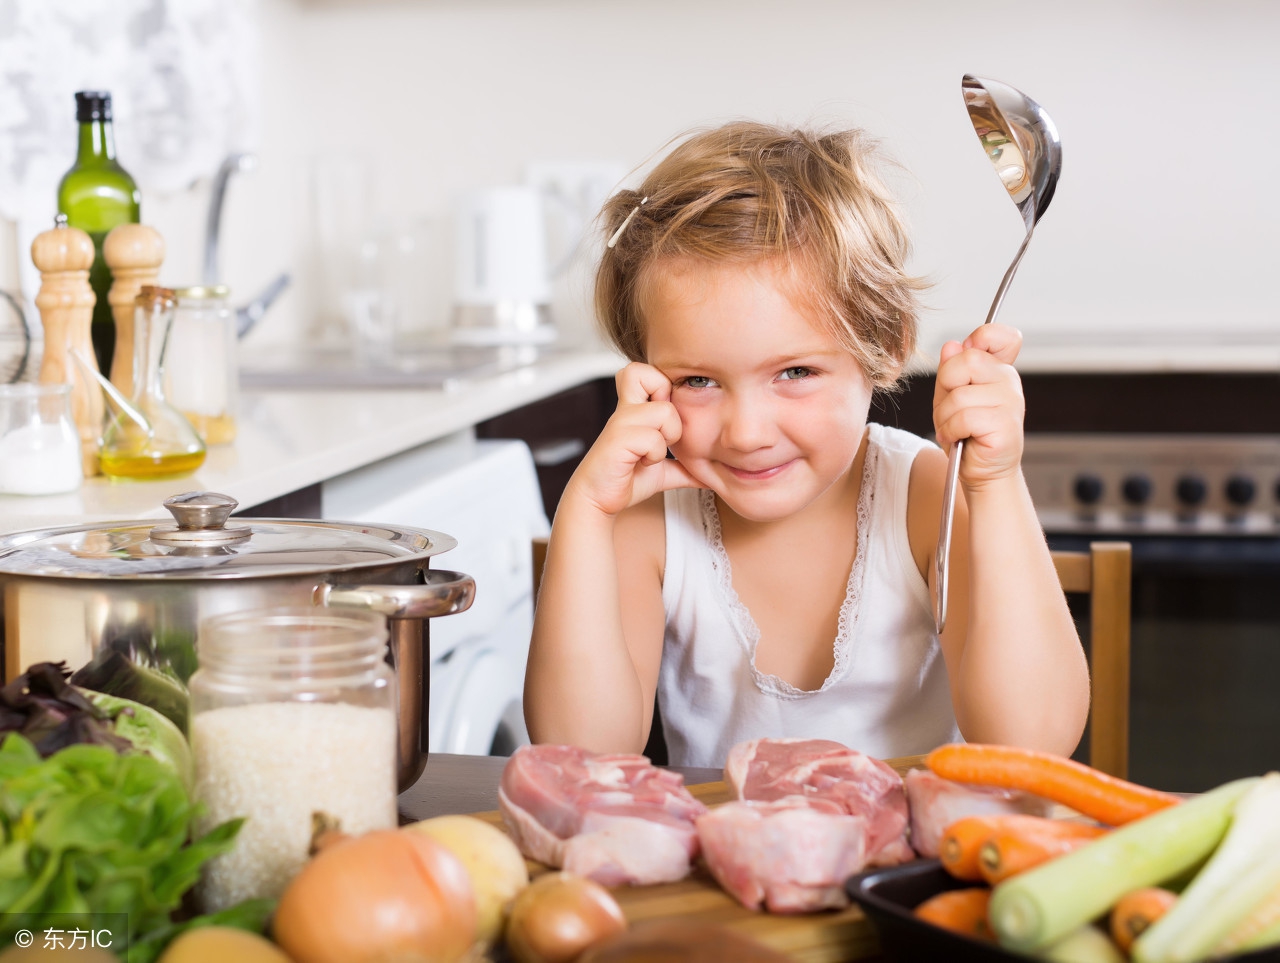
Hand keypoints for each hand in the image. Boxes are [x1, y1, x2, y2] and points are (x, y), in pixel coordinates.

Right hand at [565, 362, 700, 516]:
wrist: (599, 500)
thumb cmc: (627, 480)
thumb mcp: (663, 470)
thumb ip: (685, 466)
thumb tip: (714, 475)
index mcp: (635, 409)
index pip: (646, 371)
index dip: (663, 385)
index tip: (664, 418)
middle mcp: (625, 409)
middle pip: (643, 371)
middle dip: (666, 400)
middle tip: (662, 430)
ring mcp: (620, 423)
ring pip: (665, 411)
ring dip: (667, 436)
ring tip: (652, 453)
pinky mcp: (617, 440)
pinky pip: (653, 438)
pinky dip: (655, 455)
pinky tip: (642, 463)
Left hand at [933, 323, 1024, 488]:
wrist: (982, 472)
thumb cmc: (966, 434)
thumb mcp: (949, 398)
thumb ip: (950, 371)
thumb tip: (952, 346)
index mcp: (997, 368)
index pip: (996, 334)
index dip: (977, 339)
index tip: (964, 360)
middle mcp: (1008, 380)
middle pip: (966, 360)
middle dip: (946, 386)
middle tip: (950, 408)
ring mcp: (1011, 402)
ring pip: (960, 395)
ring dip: (944, 417)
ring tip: (952, 429)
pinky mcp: (1005, 425)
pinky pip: (964, 418)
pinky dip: (951, 431)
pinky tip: (958, 438)